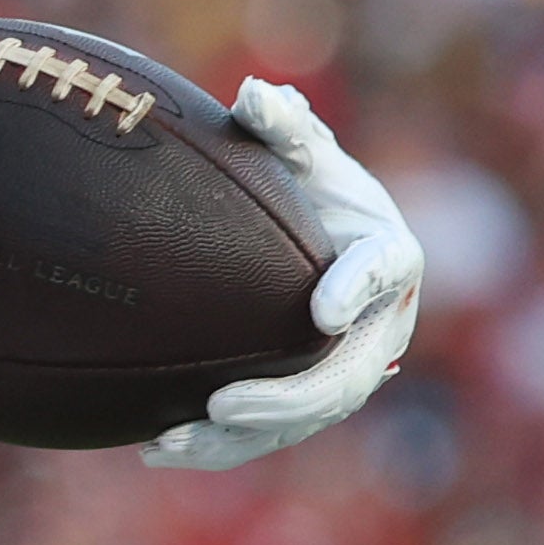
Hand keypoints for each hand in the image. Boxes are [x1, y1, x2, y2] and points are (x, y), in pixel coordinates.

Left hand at [146, 77, 424, 469]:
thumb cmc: (307, 186)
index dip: (358, 289)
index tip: (323, 311)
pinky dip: (217, 447)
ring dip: (238, 439)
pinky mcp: (308, 400)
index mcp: (389, 256)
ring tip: (171, 442)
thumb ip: (284, 129)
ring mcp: (348, 370)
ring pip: (301, 419)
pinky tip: (153, 450)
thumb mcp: (301, 153)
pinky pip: (269, 434)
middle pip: (345, 375)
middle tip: (224, 404)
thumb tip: (255, 94)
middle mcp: (379, 325)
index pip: (384, 269)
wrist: (314, 235)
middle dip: (287, 397)